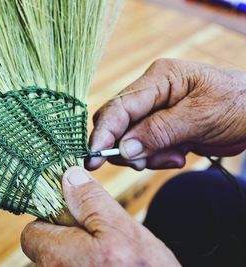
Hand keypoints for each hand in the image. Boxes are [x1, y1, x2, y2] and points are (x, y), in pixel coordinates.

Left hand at [21, 167, 179, 266]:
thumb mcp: (122, 229)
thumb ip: (91, 202)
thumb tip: (69, 178)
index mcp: (60, 257)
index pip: (32, 233)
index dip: (52, 220)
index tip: (75, 217)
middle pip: (46, 248)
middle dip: (69, 237)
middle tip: (99, 237)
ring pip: (61, 260)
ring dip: (79, 253)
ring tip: (109, 255)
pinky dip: (85, 265)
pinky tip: (109, 265)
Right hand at [87, 59, 245, 170]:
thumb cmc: (239, 105)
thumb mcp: (200, 117)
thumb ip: (159, 132)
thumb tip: (123, 148)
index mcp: (159, 78)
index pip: (119, 106)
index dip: (104, 132)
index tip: (93, 158)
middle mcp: (152, 92)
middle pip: (118, 123)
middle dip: (126, 147)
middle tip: (144, 163)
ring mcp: (156, 111)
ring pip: (130, 139)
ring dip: (147, 155)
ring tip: (176, 156)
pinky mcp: (162, 127)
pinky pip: (146, 147)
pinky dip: (158, 157)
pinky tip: (180, 155)